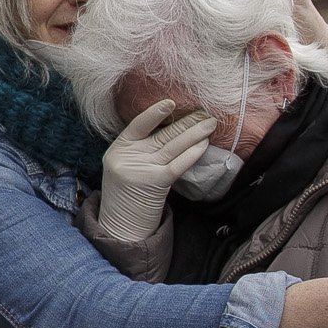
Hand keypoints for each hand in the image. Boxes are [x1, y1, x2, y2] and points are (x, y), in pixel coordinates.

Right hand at [95, 99, 216, 241]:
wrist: (121, 224)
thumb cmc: (126, 193)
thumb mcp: (124, 165)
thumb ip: (140, 149)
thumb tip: (171, 128)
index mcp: (118, 149)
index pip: (137, 125)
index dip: (154, 113)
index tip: (171, 102)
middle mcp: (128, 156)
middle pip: (162, 134)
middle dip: (186, 122)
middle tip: (204, 112)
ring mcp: (141, 168)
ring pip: (173, 145)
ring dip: (195, 132)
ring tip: (210, 123)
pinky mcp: (156, 182)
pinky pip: (178, 163)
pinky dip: (192, 152)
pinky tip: (203, 143)